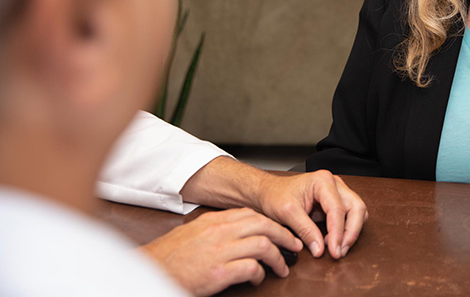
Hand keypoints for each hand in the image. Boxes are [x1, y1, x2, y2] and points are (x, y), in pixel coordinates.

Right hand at [140, 207, 301, 295]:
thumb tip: (237, 231)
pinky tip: (258, 279)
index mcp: (213, 221)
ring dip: (277, 257)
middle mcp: (219, 232)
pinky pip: (251, 268)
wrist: (151, 271)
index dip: (271, 222)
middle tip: (294, 246)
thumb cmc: (170, 256)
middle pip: (263, 225)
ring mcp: (220, 251)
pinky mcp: (218, 272)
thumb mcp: (194, 233)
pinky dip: (260, 274)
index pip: (251, 214)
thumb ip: (216, 229)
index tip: (281, 232)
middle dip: (283, 235)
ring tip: (282, 267)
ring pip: (262, 244)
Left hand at [256, 170, 367, 259]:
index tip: (334, 251)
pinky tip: (333, 241)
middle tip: (340, 251)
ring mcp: (337, 192)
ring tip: (337, 248)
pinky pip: (350, 216)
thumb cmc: (275, 196)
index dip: (338, 232)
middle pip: (356, 207)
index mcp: (322, 181)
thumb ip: (305, 231)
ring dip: (351, 232)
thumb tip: (320, 249)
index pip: (338, 209)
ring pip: (357, 211)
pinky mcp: (336, 202)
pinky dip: (346, 230)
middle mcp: (334, 184)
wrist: (268, 192)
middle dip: (351, 232)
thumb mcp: (287, 213)